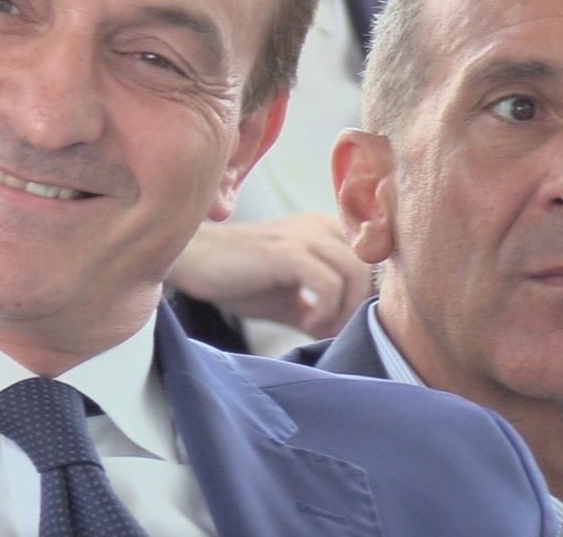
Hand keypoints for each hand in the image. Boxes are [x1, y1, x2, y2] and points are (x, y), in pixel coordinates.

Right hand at [167, 213, 372, 338]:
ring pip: (354, 272)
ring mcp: (301, 236)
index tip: (340, 322)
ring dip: (342, 310)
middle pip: (368, 266)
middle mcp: (317, 225)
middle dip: (357, 306)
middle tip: (329, 329)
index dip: (364, 295)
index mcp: (322, 229)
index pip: (370, 260)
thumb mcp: (286, 298)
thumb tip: (344, 338)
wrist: (191, 261)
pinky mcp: (284, 252)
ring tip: (315, 326)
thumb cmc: (235, 277)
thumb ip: (318, 309)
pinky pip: (327, 283)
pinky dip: (324, 310)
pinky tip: (305, 322)